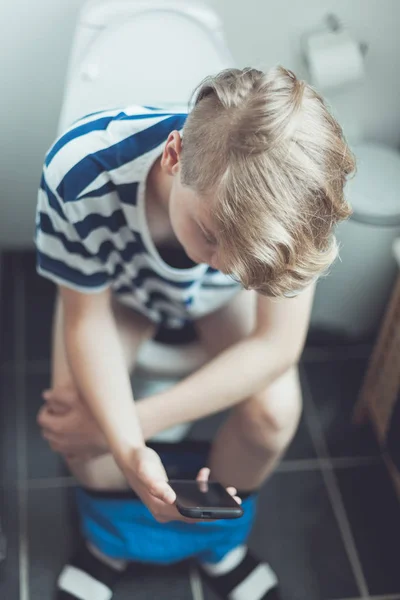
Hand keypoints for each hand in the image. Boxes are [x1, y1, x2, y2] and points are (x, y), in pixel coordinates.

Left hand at [37, 386, 107, 460]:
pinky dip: (68, 450)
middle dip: (49, 422)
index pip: (42, 419)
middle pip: (47, 434)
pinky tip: (74, 441)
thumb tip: (46, 395)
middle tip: (58, 412)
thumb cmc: (98, 412)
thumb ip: (59, 395)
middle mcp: (63, 442)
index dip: (45, 409)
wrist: (120, 429)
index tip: (52, 404)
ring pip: (56, 446)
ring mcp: (75, 451)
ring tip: (64, 426)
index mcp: (59, 427)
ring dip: (56, 437)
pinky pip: (70, 456)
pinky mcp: (87, 456)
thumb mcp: (78, 397)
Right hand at [119, 448, 240, 523]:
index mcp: (160, 509)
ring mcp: (168, 506)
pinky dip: (199, 488)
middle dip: (216, 508)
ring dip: (211, 499)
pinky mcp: (171, 498)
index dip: (208, 515)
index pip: (189, 517)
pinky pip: (190, 498)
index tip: (226, 509)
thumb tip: (171, 498)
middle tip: (235, 499)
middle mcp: (164, 511)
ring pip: (194, 507)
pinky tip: (204, 475)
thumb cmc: (138, 462)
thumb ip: (156, 485)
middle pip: (194, 515)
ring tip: (228, 489)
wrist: (130, 457)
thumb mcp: (146, 471)